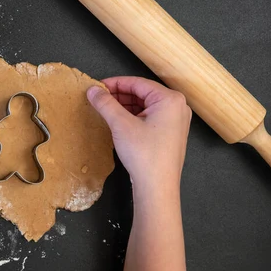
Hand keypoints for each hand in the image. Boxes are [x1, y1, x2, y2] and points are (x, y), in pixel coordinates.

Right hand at [87, 77, 191, 192]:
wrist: (157, 187)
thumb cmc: (145, 155)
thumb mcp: (120, 124)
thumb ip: (106, 103)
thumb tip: (93, 90)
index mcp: (170, 99)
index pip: (137, 83)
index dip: (115, 83)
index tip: (97, 87)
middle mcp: (177, 107)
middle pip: (142, 94)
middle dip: (119, 96)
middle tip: (99, 99)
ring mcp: (175, 122)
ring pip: (144, 106)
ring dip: (125, 107)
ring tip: (105, 110)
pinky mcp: (170, 134)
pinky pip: (149, 118)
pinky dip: (133, 117)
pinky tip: (118, 122)